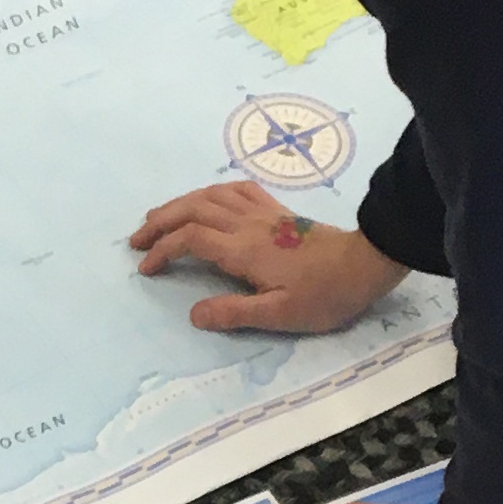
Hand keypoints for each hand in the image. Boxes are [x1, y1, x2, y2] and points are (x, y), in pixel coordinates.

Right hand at [130, 182, 404, 335]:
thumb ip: (235, 313)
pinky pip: (237, 189)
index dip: (163, 251)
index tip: (147, 270)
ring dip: (180, 203)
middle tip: (137, 241)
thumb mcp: (281, 314)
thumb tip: (193, 313)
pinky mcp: (277, 211)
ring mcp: (262, 214)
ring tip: (159, 219)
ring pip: (210, 195)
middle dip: (159, 222)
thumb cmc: (325, 295)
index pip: (191, 240)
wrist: (365, 264)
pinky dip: (213, 192)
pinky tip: (207, 199)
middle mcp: (247, 225)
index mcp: (243, 250)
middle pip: (192, 209)